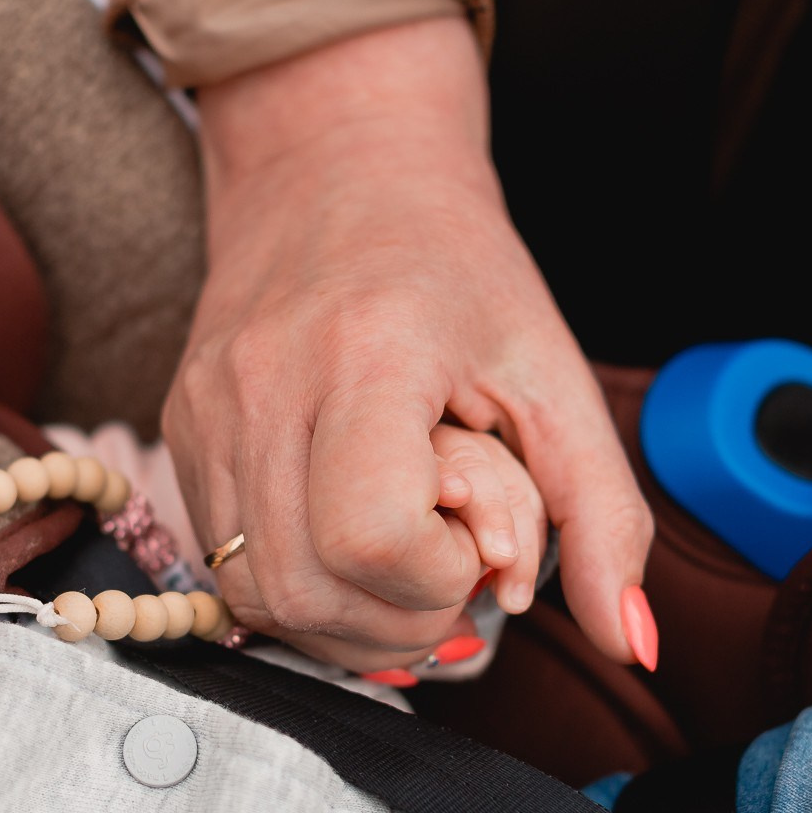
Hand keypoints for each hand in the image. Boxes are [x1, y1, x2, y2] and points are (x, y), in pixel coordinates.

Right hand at [169, 15, 654, 670]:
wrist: (336, 166)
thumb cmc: (457, 270)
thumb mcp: (556, 376)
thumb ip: (605, 514)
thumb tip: (634, 646)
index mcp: (369, 353)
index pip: (370, 537)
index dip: (433, 578)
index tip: (474, 544)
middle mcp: (264, 382)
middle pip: (304, 590)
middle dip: (396, 623)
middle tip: (447, 576)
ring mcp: (205, 408)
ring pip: (253, 595)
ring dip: (342, 624)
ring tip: (400, 569)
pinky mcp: (177, 428)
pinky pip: (222, 563)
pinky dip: (295, 589)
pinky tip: (346, 550)